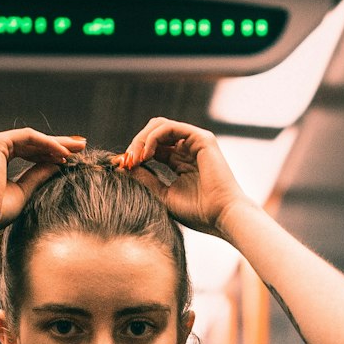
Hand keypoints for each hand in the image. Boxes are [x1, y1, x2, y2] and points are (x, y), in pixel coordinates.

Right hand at [0, 129, 86, 237]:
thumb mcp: (22, 193)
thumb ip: (37, 176)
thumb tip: (58, 165)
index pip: (24, 151)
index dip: (47, 154)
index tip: (68, 159)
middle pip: (28, 142)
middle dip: (56, 144)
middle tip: (80, 146)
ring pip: (29, 138)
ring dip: (55, 143)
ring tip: (78, 148)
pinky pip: (26, 137)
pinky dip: (46, 144)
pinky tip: (64, 154)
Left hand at [118, 119, 250, 235]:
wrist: (221, 216)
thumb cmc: (198, 212)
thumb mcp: (164, 195)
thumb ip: (146, 179)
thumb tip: (124, 168)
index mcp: (180, 162)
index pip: (152, 149)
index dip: (135, 155)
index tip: (121, 167)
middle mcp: (188, 149)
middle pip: (154, 133)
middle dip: (136, 144)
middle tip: (125, 161)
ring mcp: (195, 141)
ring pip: (159, 126)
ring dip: (141, 139)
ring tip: (133, 158)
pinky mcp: (201, 138)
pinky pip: (169, 128)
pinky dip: (152, 138)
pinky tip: (145, 154)